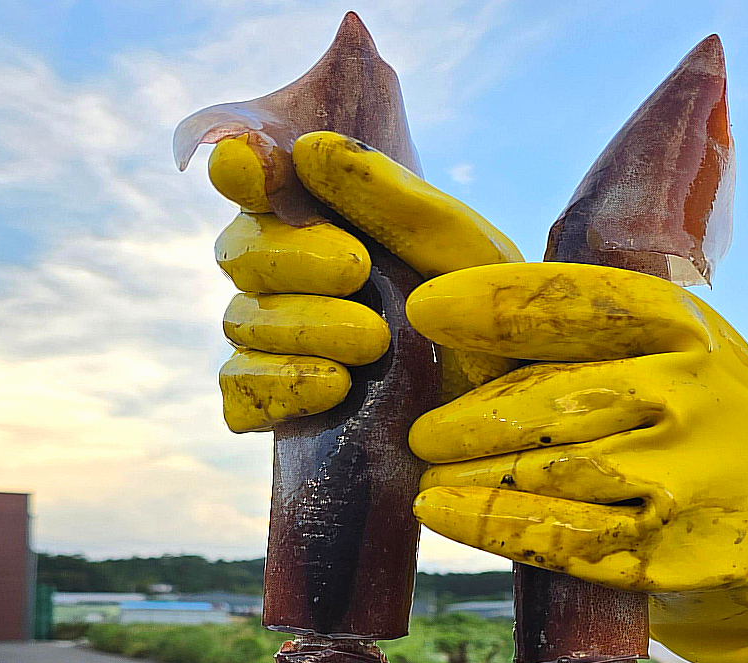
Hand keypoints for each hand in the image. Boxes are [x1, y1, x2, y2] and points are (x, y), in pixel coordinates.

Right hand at [206, 132, 521, 431]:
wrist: (509, 428)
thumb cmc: (492, 329)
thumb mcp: (463, 256)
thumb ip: (392, 200)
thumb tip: (307, 149)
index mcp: (335, 226)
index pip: (262, 185)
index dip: (242, 170)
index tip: (247, 168)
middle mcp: (299, 283)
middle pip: (241, 252)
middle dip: (291, 256)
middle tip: (356, 271)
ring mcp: (284, 351)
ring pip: (240, 322)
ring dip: (302, 326)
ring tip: (373, 344)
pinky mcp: (283, 413)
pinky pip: (238, 391)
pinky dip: (277, 386)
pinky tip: (333, 387)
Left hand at [407, 263, 747, 622]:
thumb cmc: (686, 420)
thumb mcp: (661, 356)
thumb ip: (579, 339)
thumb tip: (456, 323)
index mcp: (684, 326)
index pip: (581, 304)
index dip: (496, 304)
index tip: (427, 309)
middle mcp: (691, 395)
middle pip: (554, 399)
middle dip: (471, 418)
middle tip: (424, 435)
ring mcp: (686, 477)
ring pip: (550, 471)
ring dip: (471, 475)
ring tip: (428, 476)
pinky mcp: (670, 550)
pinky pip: (562, 536)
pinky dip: (491, 523)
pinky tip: (442, 513)